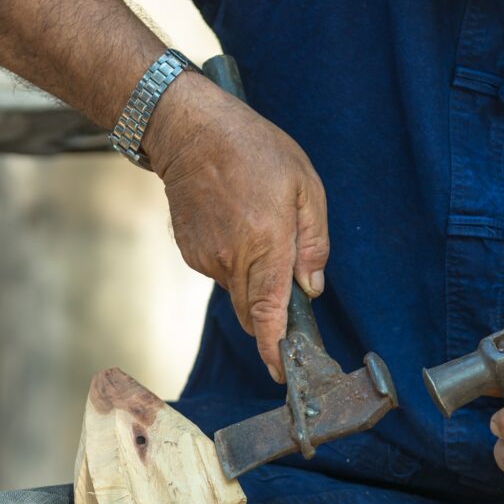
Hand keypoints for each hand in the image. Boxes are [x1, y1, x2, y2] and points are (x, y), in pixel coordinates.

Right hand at [143, 72, 328, 381]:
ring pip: (239, 291)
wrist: (189, 130)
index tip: (282, 373)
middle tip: (289, 287)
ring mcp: (207, 258)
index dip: (275, 349)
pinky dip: (236, 261)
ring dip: (255, 278)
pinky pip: (222, 272)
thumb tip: (312, 287)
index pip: (269, 313)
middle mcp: (232, 259)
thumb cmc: (254, 150)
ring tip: (259, 227)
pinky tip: (237, 223)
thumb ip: (314, 241)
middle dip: (272, 314)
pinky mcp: (191, 253)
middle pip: (254, 312)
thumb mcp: (305, 185)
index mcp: (265, 243)